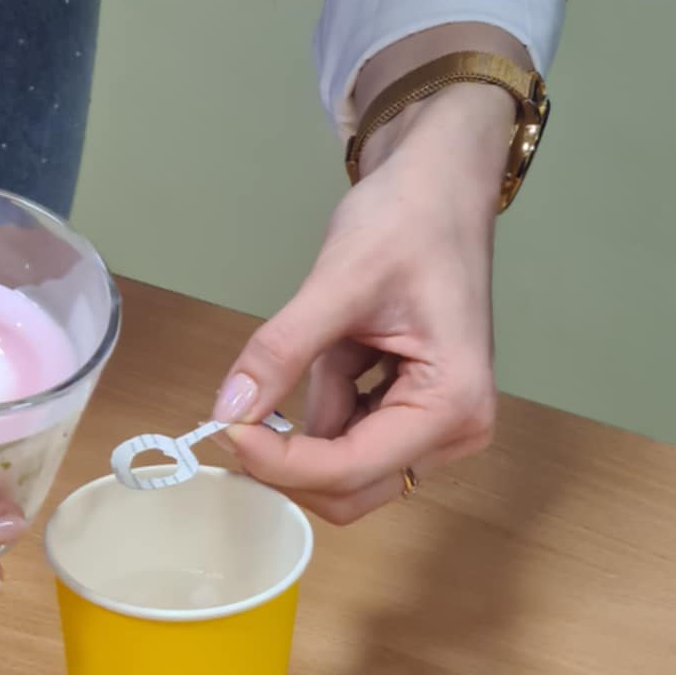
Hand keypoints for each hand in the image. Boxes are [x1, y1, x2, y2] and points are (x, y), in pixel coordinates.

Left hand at [213, 82, 513, 523]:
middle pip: (350, 489)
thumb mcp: (338, 281)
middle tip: (232, 416)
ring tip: (321, 346)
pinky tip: (335, 354)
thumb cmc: (408, 221)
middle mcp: (454, 430)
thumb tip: (226, 409)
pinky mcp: (411, 413)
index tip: (221, 427)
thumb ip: (282, 350)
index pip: (350, 468)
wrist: (439, 184)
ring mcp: (435, 426)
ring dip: (305, 427)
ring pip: (343, 470)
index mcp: (452, 403)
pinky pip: (347, 437)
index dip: (279, 461)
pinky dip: (321, 405)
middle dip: (286, 463)